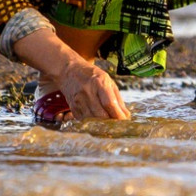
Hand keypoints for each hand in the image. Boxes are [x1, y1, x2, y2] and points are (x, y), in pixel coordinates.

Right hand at [14, 26, 130, 120]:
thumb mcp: (108, 81)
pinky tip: (97, 118)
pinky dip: (93, 122)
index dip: (118, 115)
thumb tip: (126, 115)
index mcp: (99, 83)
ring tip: (109, 122)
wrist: (69, 71)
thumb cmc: (92, 75)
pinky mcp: (73, 108)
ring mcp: (78, 101)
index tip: (124, 120)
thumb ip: (118, 99)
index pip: (109, 103)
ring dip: (102, 123)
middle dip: (111, 121)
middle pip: (101, 114)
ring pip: (92, 120)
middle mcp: (87, 92)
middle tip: (117, 123)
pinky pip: (85, 120)